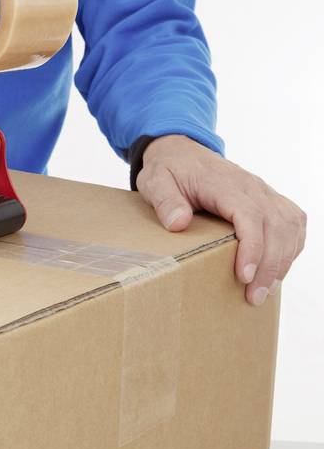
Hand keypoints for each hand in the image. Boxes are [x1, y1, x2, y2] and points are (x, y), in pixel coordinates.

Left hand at [137, 135, 306, 305]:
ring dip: (283, 260)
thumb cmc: (168, 169)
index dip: (252, 247)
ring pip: (290, 226)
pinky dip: (291, 247)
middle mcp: (252, 186)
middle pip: (276, 226)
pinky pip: (293, 222)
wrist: (180, 151)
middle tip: (254, 297)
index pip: (249, 215)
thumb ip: (165, 201)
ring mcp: (263, 192)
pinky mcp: (268, 200)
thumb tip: (178, 223)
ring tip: (265, 291)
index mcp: (224, 183)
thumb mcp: (154, 182)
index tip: (243, 276)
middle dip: (269, 265)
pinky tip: (278, 269)